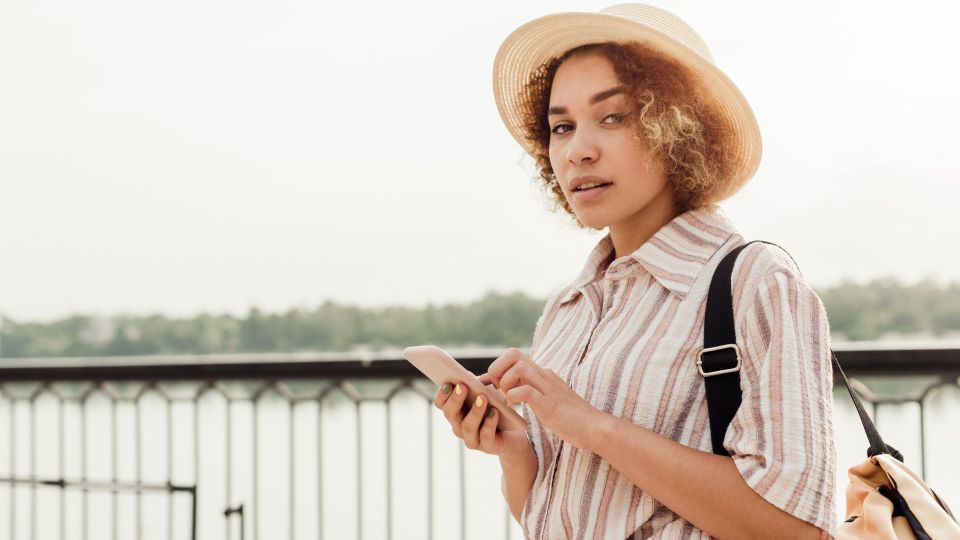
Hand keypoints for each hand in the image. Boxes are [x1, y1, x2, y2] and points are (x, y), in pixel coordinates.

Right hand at [433, 378, 531, 458]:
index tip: (448, 383)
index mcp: (456, 412)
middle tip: (463, 386)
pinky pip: (485, 436)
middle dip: (456, 399)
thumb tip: (470, 376)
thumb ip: (478, 384)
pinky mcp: (488, 446)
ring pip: (467, 426)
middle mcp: (459, 426)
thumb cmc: (499, 408)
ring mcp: (472, 439)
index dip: (442, 394)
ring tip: (483, 397)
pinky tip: (494, 412)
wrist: (518, 433)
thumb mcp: (489, 392)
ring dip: (474, 411)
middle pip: (450, 414)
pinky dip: (489, 423)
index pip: (441, 404)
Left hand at [487, 347, 601, 449]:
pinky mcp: (550, 404)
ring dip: (505, 383)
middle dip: (497, 370)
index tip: (497, 386)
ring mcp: (548, 388)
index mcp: (542, 373)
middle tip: (499, 390)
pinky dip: (514, 397)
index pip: (514, 354)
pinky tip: (516, 408)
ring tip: (509, 399)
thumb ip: (532, 390)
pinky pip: (526, 391)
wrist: (595, 428)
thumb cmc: (570, 417)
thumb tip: (511, 391)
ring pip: (518, 368)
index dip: (499, 367)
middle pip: (513, 354)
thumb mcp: (546, 398)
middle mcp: (544, 375)